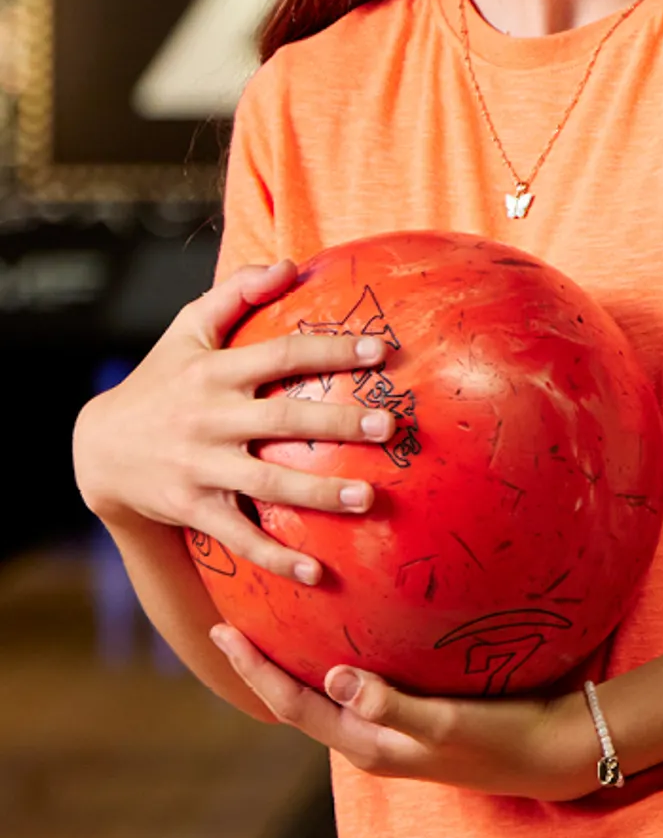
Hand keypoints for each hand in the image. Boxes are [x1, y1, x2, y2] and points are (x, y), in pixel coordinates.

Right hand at [73, 260, 398, 583]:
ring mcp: (200, 467)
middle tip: (387, 426)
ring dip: (318, 494)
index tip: (383, 349)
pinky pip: (238, 536)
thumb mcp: (186, 331)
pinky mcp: (193, 508)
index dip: (330, 350)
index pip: (280, 355)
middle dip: (335, 423)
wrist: (99, 449)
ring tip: (368, 498)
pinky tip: (316, 572)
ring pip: (266, 483)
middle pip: (281, 420)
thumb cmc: (161, 381)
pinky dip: (275, 556)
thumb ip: (235, 293)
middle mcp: (210, 419)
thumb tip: (290, 264)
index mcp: (215, 373)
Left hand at [211, 624, 597, 800]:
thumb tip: (333, 678)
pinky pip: (359, 686)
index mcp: (366, 746)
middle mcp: (369, 741)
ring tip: (273, 622)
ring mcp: (390, 731)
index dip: (255, 670)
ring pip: (325, 695)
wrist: (550, 754)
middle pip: (297, 701)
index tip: (223, 631)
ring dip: (294, 664)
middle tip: (232, 618)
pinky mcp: (412, 716)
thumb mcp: (448, 723)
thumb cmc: (502, 739)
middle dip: (261, 665)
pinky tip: (346, 631)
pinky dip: (337, 660)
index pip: (292, 705)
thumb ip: (392, 705)